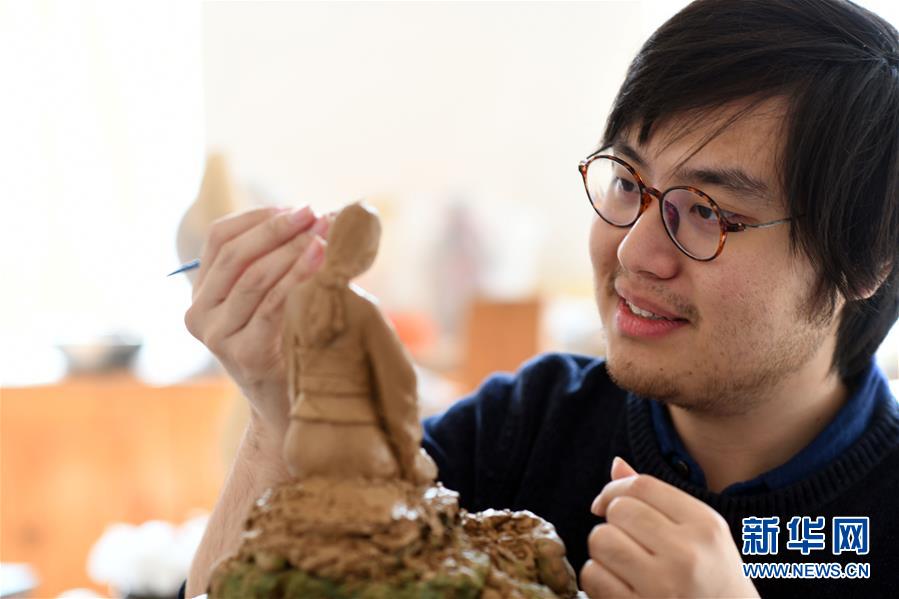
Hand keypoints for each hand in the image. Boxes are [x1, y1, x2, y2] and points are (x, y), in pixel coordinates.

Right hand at [184, 205, 330, 447]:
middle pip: (235, 253)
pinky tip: (322, 258)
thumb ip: (281, 260)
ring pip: (253, 276)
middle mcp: (199, 313)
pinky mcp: (244, 353)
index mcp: (202, 293)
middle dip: (278, 228)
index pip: (220, 238)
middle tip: (315, 213)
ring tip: (325, 232)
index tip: (297, 209)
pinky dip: (298, 275)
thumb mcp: (275, 297)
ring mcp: (217, 336)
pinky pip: (272, 304)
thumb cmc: (289, 341)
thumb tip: (321, 215)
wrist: (289, 404)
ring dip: (292, 248)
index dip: (258, 218)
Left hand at [580, 457, 758, 597]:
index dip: (614, 489)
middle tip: (625, 539)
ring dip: (603, 549)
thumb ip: (659, 498)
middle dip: (612, 521)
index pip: (642, 486)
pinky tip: (618, 584)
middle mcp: (686, 555)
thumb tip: (616, 465)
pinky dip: (597, 577)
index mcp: (705, 526)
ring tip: (622, 561)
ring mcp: (663, 587)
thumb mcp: (701, 533)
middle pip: (619, 510)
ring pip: (601, 540)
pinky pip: (593, 575)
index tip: (607, 503)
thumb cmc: (712, 577)